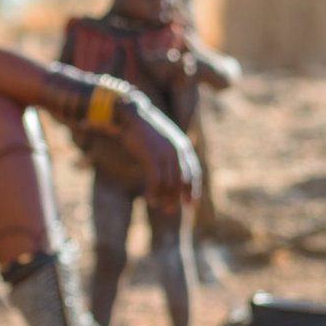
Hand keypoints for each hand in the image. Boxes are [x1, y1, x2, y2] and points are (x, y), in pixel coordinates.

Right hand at [119, 96, 201, 211]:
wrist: (132, 115)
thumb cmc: (145, 130)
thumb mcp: (163, 141)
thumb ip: (170, 154)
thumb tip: (171, 171)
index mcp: (183, 146)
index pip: (193, 172)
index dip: (193, 190)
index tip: (191, 204)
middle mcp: (177, 150)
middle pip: (182, 179)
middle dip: (177, 197)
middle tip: (171, 210)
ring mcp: (165, 152)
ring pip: (169, 182)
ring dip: (164, 197)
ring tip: (159, 206)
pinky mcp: (151, 155)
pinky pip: (155, 179)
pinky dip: (153, 192)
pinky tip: (150, 199)